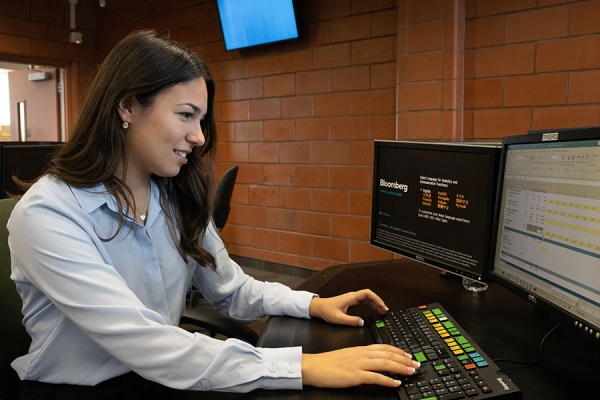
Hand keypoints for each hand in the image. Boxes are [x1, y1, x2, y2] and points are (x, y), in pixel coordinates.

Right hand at [302, 344, 419, 387]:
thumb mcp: (347, 356)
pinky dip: (388, 380)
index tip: (409, 355)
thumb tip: (372, 361)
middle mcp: (362, 354)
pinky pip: (375, 377)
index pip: (384, 347)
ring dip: (401, 368)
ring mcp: (359, 364)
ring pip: (385, 363)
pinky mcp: (355, 375)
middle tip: (416, 364)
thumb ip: (360, 357)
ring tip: (411, 372)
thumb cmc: (327, 363)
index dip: (398, 351)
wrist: (313, 366)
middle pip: (388, 354)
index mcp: (360, 349)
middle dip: (404, 359)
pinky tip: (396, 383)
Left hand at [309, 289, 387, 326]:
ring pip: (367, 299)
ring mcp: (352, 299)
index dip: (376, 298)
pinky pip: (364, 302)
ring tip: (382, 311)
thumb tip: (362, 322)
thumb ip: (350, 321)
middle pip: (369, 296)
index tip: (381, 305)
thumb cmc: (327, 311)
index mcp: (351, 298)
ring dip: (376, 303)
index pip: (367, 293)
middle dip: (378, 302)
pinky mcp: (351, 302)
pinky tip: (375, 310)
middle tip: (385, 310)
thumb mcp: (338, 318)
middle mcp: (352, 297)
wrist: (319, 308)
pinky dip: (371, 305)